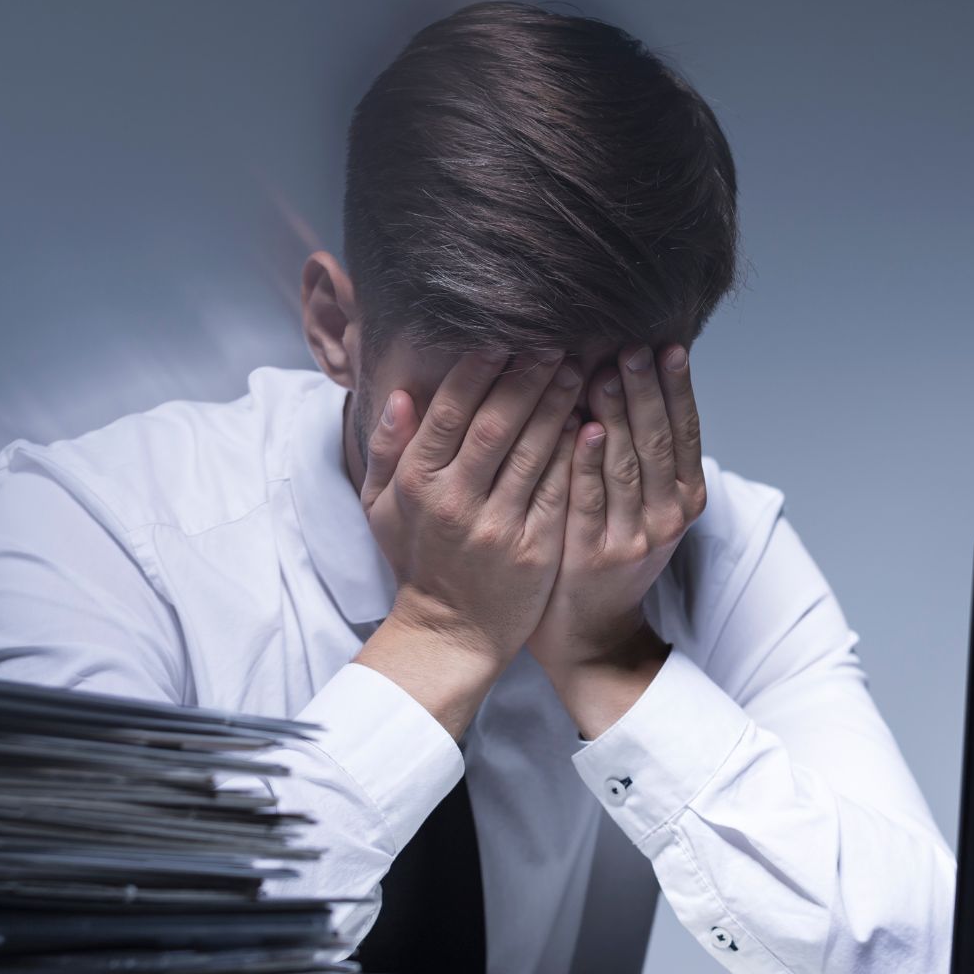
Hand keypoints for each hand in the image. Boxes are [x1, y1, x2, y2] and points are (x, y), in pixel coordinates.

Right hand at [355, 348, 584, 736]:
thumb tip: (399, 394)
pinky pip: (561, 489)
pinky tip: (592, 423)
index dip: (478, 372)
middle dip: (528, 378)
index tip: (503, 340)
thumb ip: (386, 448)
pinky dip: (576, 453)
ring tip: (580, 371)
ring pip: (535, 451)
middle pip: (497, 424)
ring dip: (559, 405)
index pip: (450, 413)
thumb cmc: (417, 558)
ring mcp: (498, 527)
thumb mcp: (381, 506)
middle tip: (555, 344)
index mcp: (417, 484)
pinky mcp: (535, 549)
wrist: (450, 632)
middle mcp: (456, 502)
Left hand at [528, 342, 704, 710]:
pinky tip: (583, 428)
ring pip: (629, 465)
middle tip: (632, 343)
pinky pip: (592, 500)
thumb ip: (641, 450)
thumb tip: (635, 374)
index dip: (677, 387)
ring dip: (619, 414)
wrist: (589, 630)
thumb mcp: (641, 502)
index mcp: (685, 497)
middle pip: (659, 440)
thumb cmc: (607, 550)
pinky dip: (588, 463)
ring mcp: (634, 538)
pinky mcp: (596, 556)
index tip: (666, 343)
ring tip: (607, 369)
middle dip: (647, 388)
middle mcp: (669, 517)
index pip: (684, 430)